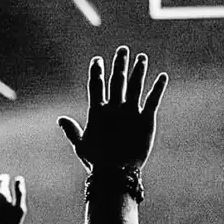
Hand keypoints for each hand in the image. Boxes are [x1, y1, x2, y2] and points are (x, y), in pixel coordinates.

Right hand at [57, 46, 167, 170]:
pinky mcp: (146, 120)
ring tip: (142, 58)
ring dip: (139, 70)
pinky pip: (153, 100)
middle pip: (117, 79)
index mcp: (98, 111)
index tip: (98, 59)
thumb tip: (60, 119)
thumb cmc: (97, 162)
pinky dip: (158, 87)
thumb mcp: (81, 145)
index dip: (97, 70)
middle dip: (120, 63)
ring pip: (135, 85)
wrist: (116, 173)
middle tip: (123, 50)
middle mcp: (114, 108)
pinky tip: (163, 76)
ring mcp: (131, 112)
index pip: (96, 84)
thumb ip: (71, 130)